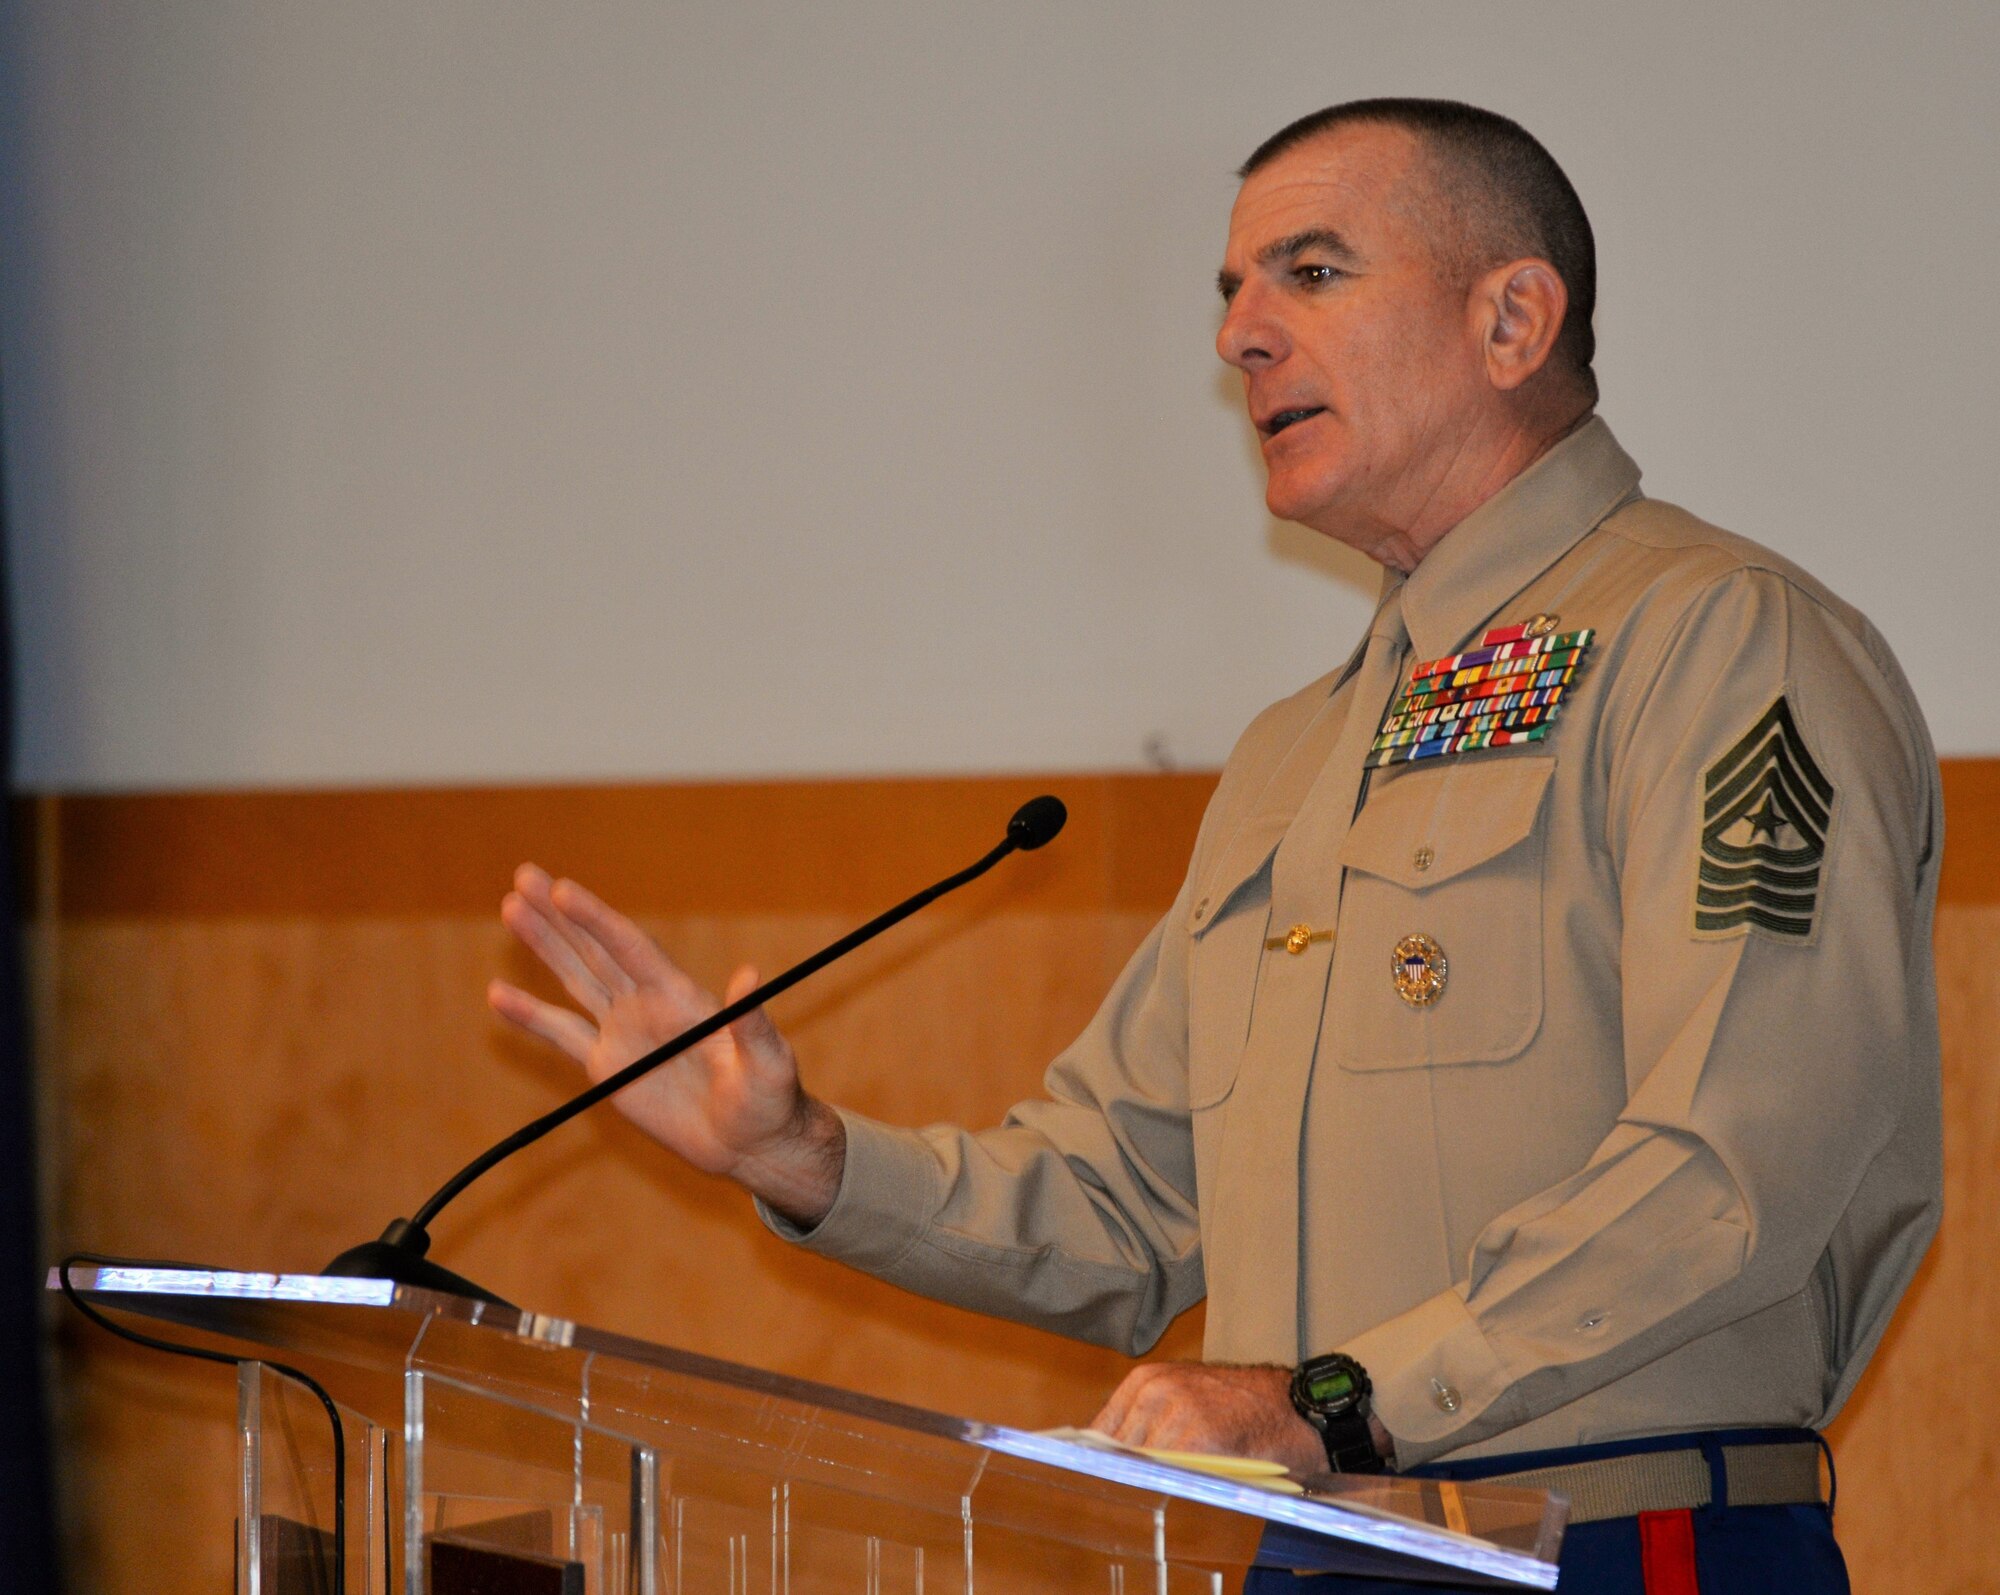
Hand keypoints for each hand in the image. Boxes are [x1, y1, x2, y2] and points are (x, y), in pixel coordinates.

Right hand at [487, 864, 844, 1225]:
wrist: (750, 1142)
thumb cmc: (768, 1097)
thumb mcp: (768, 1060)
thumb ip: (751, 1022)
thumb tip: (748, 976)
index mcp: (680, 996)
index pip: (629, 947)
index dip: (596, 919)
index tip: (564, 889)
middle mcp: (646, 1003)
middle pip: (594, 949)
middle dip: (559, 914)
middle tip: (525, 876)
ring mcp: (624, 1031)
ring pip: (574, 979)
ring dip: (543, 945)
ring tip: (510, 907)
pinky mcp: (608, 1065)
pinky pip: (561, 1034)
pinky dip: (530, 1016)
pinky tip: (498, 994)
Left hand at [1089, 1362, 1328, 1474]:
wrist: (1296, 1405)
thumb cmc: (1239, 1407)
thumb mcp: (1184, 1398)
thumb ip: (1147, 1422)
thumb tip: (1109, 1460)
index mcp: (1145, 1380)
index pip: (1101, 1431)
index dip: (1100, 1460)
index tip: (1099, 1481)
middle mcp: (1155, 1389)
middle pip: (1120, 1451)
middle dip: (1128, 1475)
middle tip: (1136, 1495)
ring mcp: (1177, 1410)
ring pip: (1145, 1465)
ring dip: (1153, 1483)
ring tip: (1168, 1492)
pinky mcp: (1200, 1436)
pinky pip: (1174, 1474)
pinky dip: (1177, 1486)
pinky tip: (1189, 1490)